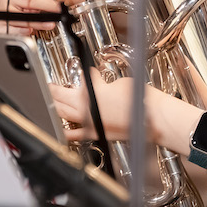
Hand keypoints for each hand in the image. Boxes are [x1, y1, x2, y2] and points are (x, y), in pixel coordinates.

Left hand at [50, 69, 194, 147]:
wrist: (153, 119)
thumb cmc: (142, 101)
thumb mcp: (122, 82)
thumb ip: (107, 84)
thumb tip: (103, 85)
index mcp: (91, 92)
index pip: (83, 77)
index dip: (85, 71)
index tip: (88, 70)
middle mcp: (85, 108)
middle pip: (62, 96)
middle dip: (56, 89)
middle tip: (53, 85)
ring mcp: (88, 123)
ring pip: (63, 113)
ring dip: (56, 105)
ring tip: (54, 100)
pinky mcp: (94, 134)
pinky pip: (72, 135)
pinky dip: (65, 130)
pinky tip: (61, 128)